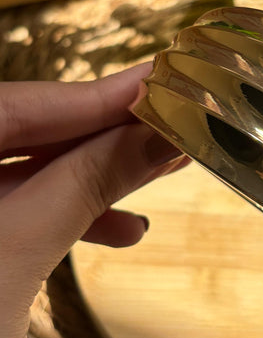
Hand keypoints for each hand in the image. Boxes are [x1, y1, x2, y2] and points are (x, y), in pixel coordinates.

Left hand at [0, 65, 186, 337]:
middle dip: (103, 132)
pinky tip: (124, 231)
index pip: (14, 106)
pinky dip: (73, 217)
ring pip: (29, 172)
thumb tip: (157, 133)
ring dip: (97, 175)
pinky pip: (24, 213)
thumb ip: (85, 185)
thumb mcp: (16, 257)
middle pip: (25, 133)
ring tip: (162, 168)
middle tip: (171, 118)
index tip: (158, 80)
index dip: (93, 95)